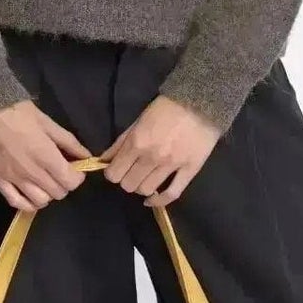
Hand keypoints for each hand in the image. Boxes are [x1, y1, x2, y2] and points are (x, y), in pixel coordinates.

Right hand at [0, 99, 92, 212]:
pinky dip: (27, 204)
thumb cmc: (18, 113)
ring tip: (44, 183)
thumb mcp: (47, 122)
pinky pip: (16, 203)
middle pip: (58, 193)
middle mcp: (32, 172)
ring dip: (47, 194)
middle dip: (63, 184)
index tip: (74, 170)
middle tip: (59, 173)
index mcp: (46, 156)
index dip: (77, 177)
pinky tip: (30, 195)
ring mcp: (14, 179)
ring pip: (40, 201)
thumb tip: (86, 156)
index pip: (71, 181)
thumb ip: (69, 142)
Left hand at [99, 95, 219, 205]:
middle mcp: (151, 157)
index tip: (118, 169)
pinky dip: (159, 201)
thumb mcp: (137, 121)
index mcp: (136, 142)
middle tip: (133, 172)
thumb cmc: (166, 108)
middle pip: (128, 185)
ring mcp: (171, 165)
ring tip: (146, 178)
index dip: (113, 173)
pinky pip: (172, 194)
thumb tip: (103, 160)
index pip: (114, 174)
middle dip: (127, 180)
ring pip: (146, 190)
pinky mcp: (189, 170)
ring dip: (142, 187)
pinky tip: (153, 200)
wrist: (199, 101)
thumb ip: (120, 143)